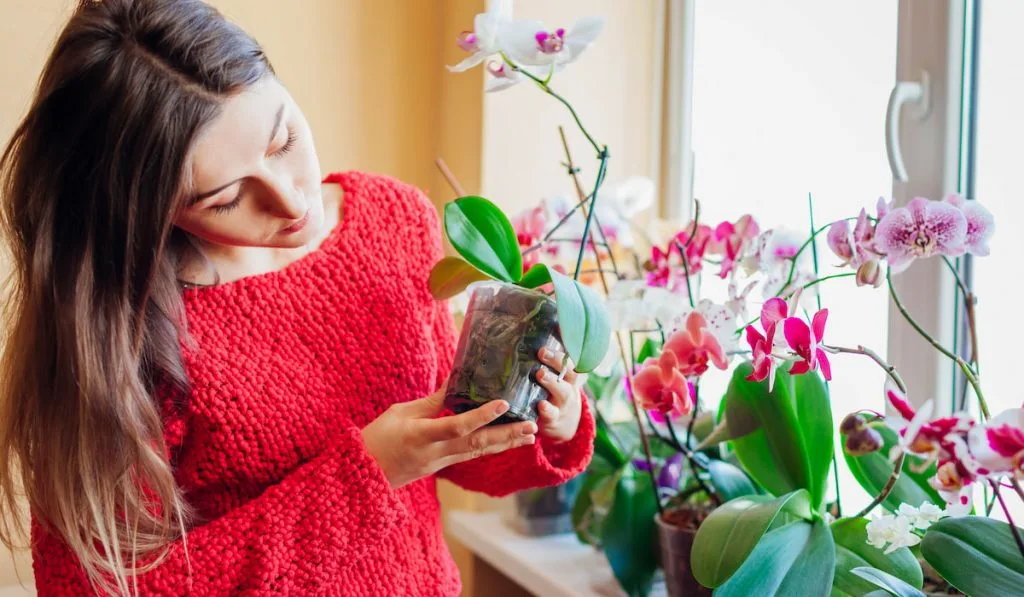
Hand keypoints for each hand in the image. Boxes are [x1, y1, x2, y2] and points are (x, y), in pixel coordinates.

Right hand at [361, 391, 536, 488]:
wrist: (363, 474)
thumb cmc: (377, 437)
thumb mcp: (400, 413)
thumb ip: (431, 402)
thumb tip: (456, 383)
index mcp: (421, 436)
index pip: (457, 426)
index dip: (482, 415)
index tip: (503, 403)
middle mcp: (435, 453)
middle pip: (477, 445)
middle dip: (506, 436)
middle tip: (532, 427)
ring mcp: (439, 463)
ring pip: (478, 453)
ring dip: (505, 443)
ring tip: (529, 435)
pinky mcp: (440, 466)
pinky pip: (470, 455)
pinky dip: (489, 447)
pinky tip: (505, 441)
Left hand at [535, 347, 585, 442]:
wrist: (565, 424)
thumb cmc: (555, 392)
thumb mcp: (557, 377)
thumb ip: (551, 358)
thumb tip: (550, 327)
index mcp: (570, 375)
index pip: (571, 357)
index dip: (562, 348)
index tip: (549, 338)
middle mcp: (570, 387)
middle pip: (570, 373)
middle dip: (556, 361)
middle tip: (541, 352)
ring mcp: (563, 404)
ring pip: (562, 393)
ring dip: (552, 382)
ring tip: (540, 374)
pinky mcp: (554, 419)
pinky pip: (552, 414)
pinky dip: (547, 410)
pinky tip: (541, 405)